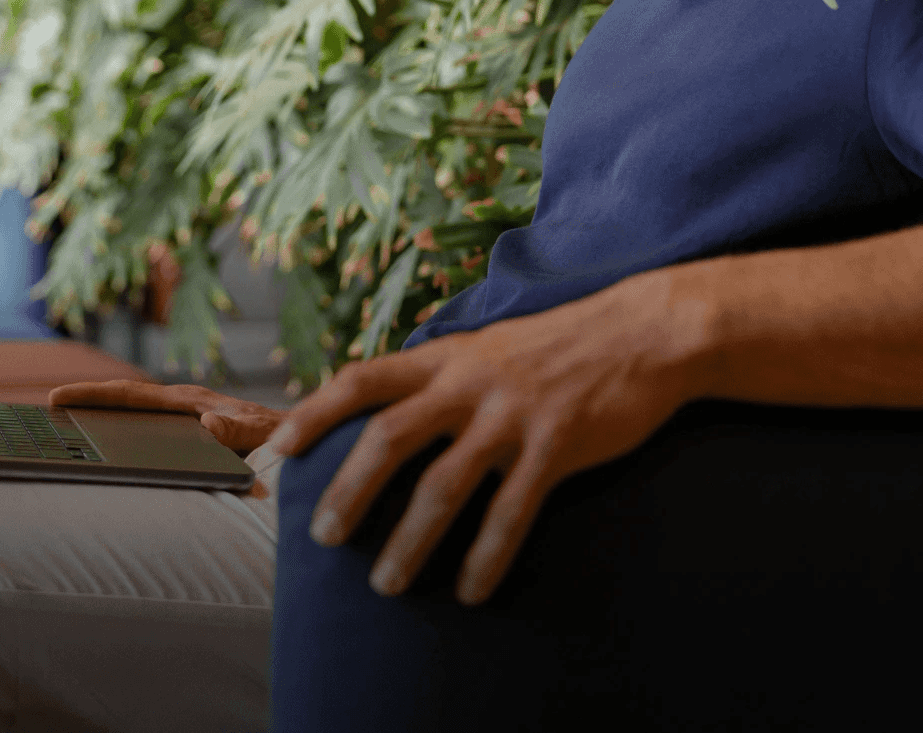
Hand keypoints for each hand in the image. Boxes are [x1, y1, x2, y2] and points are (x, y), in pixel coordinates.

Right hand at [48, 379, 285, 455]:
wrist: (304, 436)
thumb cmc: (283, 436)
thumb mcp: (262, 435)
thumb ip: (239, 429)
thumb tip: (206, 422)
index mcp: (190, 403)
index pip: (133, 394)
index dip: (94, 394)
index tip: (57, 396)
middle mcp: (185, 406)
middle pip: (126, 399)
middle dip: (87, 400)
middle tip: (46, 408)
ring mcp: (188, 417)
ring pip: (136, 414)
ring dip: (103, 416)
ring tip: (64, 429)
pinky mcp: (193, 431)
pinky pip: (150, 429)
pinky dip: (125, 432)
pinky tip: (108, 451)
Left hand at [268, 271, 698, 604]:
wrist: (644, 332)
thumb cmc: (565, 343)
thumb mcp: (494, 343)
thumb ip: (447, 372)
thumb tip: (395, 405)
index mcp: (451, 355)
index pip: (364, 377)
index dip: (315, 412)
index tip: (278, 448)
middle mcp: (472, 382)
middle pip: (389, 437)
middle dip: (350, 492)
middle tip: (326, 537)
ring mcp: (513, 414)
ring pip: (443, 487)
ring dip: (408, 542)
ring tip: (387, 583)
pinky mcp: (557, 444)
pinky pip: (511, 512)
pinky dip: (486, 556)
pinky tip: (471, 590)